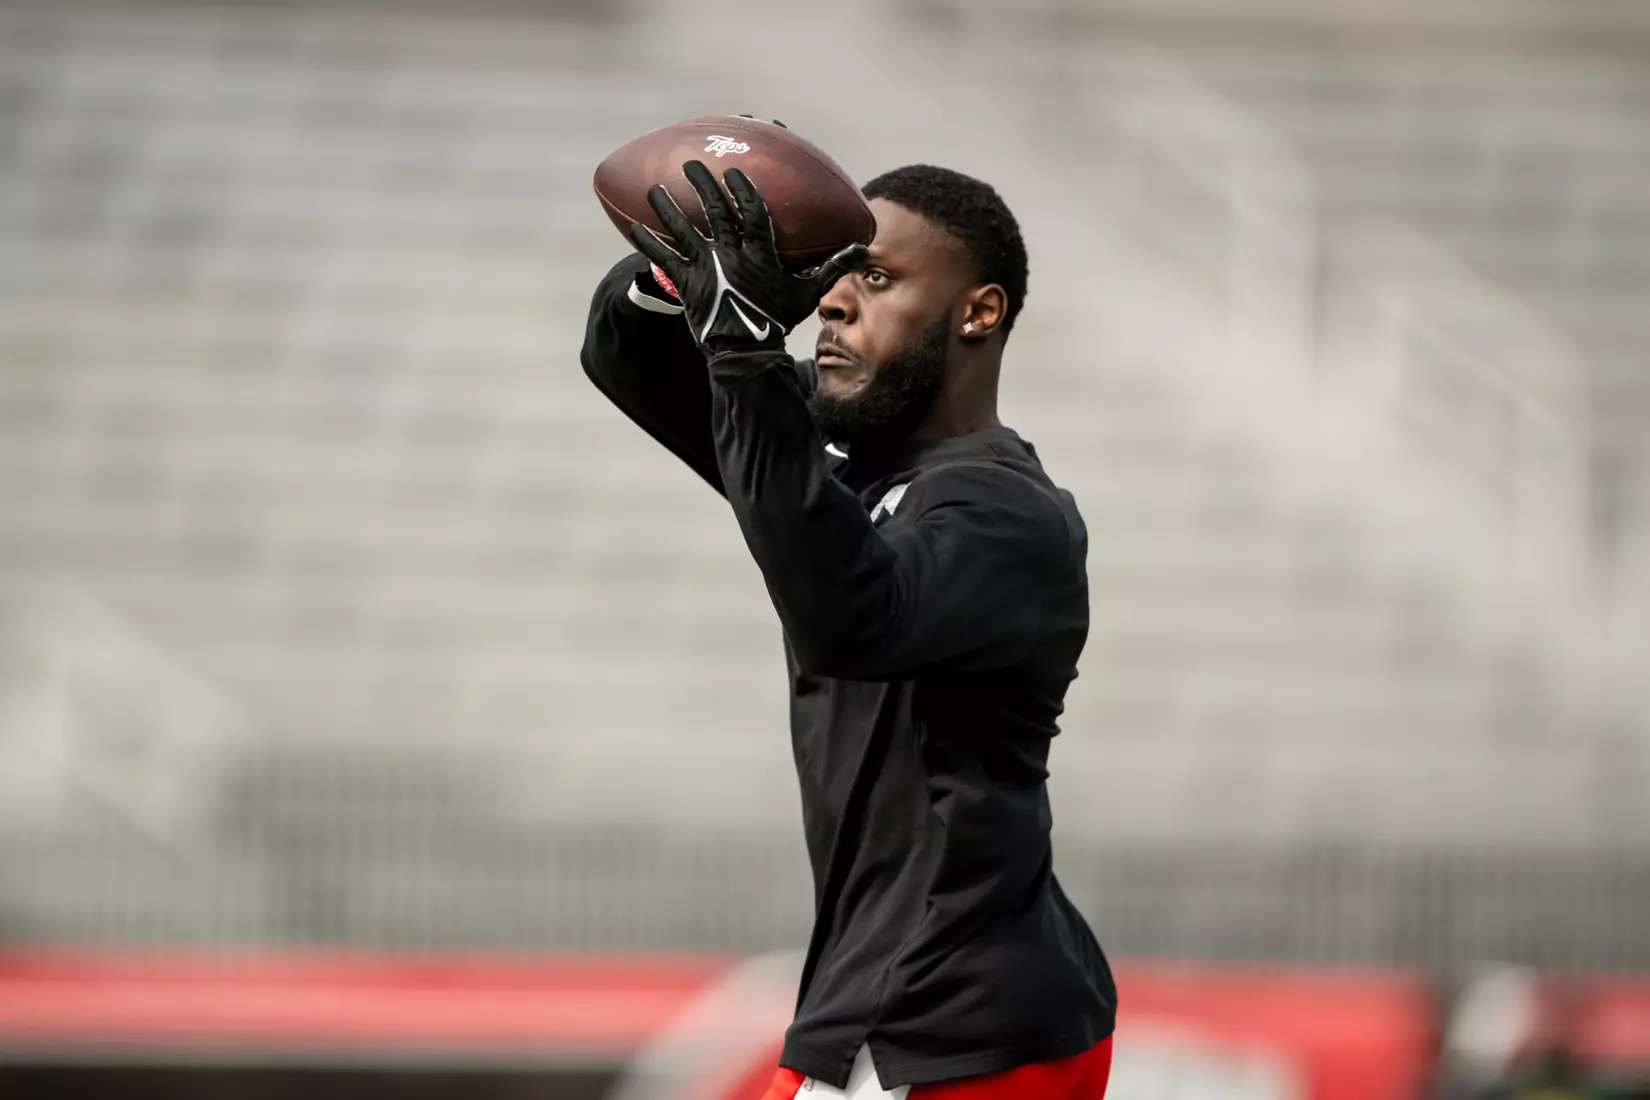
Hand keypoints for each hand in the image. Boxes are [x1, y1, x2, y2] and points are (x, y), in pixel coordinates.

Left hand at [628, 160, 867, 354]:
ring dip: (667, 207)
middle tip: (692, 165)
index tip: (734, 170)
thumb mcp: (807, 292)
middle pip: (715, 211)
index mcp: (760, 253)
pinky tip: (635, 228)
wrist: (746, 352)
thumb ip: (831, 267)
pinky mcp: (685, 284)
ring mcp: (706, 269)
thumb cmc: (777, 321)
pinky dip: (648, 243)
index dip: (743, 188)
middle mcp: (731, 255)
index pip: (752, 211)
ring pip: (683, 230)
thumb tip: (863, 249)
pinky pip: (663, 259)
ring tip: (655, 190)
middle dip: (702, 184)